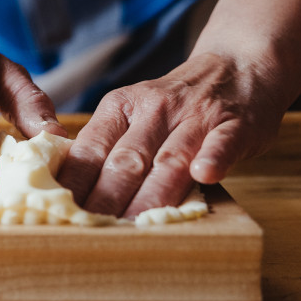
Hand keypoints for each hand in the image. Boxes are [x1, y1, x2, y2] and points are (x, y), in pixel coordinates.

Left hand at [56, 52, 288, 217]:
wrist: (239, 66)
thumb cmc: (178, 105)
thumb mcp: (135, 113)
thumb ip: (109, 145)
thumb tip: (70, 193)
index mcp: (120, 107)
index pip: (90, 149)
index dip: (76, 184)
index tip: (62, 214)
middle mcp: (154, 108)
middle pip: (125, 160)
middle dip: (106, 199)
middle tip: (90, 233)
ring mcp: (196, 115)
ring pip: (169, 159)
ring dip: (151, 195)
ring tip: (133, 225)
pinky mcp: (235, 123)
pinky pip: (221, 141)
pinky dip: (213, 157)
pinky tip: (204, 175)